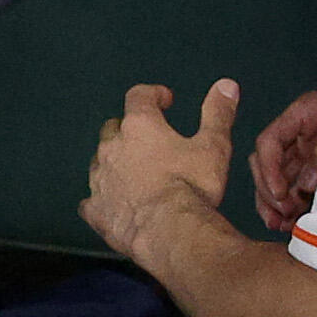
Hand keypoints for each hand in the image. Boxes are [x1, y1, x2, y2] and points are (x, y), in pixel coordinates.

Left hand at [85, 79, 240, 265]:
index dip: (153, 95)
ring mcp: (100, 179)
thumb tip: (226, 85)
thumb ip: (218, 114)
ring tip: (133, 173)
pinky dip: (100, 199)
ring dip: (113, 162)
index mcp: (140, 126)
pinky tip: (111, 205)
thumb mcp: (214, 146)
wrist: (169, 231)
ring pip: (99, 161)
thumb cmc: (192, 186)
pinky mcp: (95, 210)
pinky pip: (90, 201)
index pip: (139, 96)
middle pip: (113, 127)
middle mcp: (113, 147)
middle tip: (148, 140)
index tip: (165, 100)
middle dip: (128, 129)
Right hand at [250, 84, 316, 232]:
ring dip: (277, 204)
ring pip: (280, 180)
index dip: (268, 169)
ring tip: (282, 226)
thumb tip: (302, 185)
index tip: (280, 194)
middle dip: (270, 192)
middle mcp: (302, 134)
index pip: (270, 141)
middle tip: (280, 216)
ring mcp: (310, 153)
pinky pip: (297, 190)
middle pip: (268, 164)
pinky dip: (292, 207)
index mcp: (305, 114)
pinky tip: (291, 225)